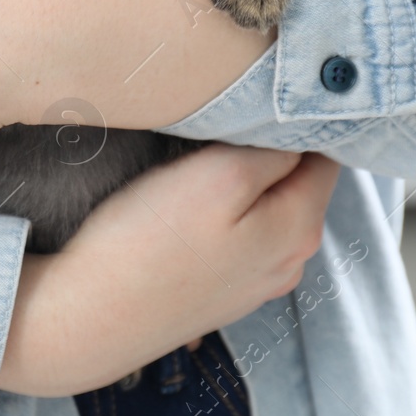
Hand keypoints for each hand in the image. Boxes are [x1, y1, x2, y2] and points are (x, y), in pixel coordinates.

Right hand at [0, 146, 340, 396]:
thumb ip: (273, 152)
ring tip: (199, 162)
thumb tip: (302, 138)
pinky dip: (223, 215)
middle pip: (298, 184)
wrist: (90, 316)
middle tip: (222, 123)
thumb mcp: (218, 175)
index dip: (298, 121)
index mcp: (299, 228)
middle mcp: (290, 261)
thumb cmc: (146, 241)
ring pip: (267, 210)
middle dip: (270, 151)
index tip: (259, 99)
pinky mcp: (219, 292)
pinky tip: (185, 209)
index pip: (326, 154)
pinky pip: (238, 238)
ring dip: (245, 184)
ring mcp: (255, 283)